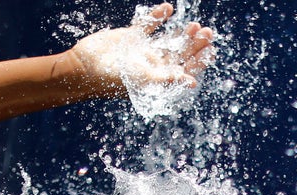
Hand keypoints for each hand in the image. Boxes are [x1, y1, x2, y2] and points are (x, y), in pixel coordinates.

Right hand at [70, 3, 215, 94]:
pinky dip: (158, 17)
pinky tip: (168, 9)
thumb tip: (192, 83)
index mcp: (158, 79)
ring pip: (168, 40)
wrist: (86, 68)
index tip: (211, 50)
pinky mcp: (131, 37)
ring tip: (195, 25)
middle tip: (207, 33)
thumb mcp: (144, 80)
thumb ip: (168, 79)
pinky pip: (148, 25)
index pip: (184, 70)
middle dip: (194, 44)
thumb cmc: (114, 80)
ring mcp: (143, 50)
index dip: (199, 61)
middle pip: (180, 54)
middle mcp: (153, 65)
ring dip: (181, 33)